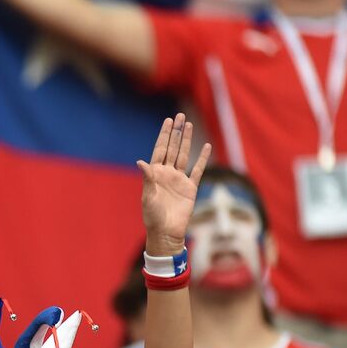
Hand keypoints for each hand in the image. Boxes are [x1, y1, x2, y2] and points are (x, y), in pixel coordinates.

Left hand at [137, 113, 210, 255]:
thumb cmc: (153, 217)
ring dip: (187, 140)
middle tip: (180, 115)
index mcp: (155, 174)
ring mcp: (179, 180)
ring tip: (189, 124)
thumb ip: (147, 178)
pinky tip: (206, 146)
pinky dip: (202, 158)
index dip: (164, 135)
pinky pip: (198, 170)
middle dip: (175, 132)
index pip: (160, 150)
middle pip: (172, 148)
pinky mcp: (190, 188)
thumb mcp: (148, 197)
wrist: (166, 232)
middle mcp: (167, 174)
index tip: (168, 121)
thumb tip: (141, 162)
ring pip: (184, 155)